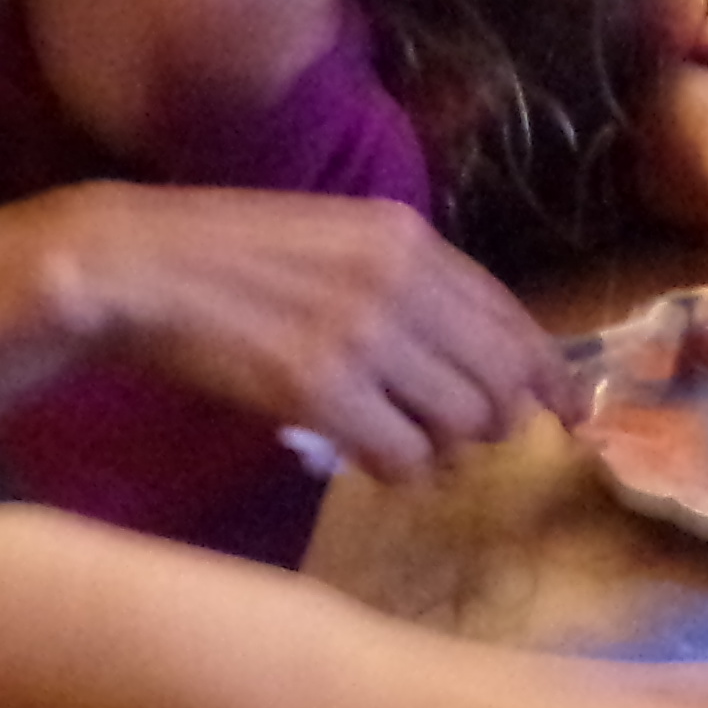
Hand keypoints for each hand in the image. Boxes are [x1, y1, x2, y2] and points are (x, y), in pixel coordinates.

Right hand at [0, 178, 575, 479]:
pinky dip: (397, 471)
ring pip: (458, 425)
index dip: (548, 373)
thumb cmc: (228, 258)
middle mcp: (397, 279)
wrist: (137, 267)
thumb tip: (473, 358)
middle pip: (497, 380)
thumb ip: (406, 285)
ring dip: (442, 451)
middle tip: (462, 442)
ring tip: (404, 444)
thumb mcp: (333, 240)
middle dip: (494, 424)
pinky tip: (367, 457)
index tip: (569, 412)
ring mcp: (360, 334)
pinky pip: (402, 458)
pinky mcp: (320, 388)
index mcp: (406, 236)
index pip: (509, 315)